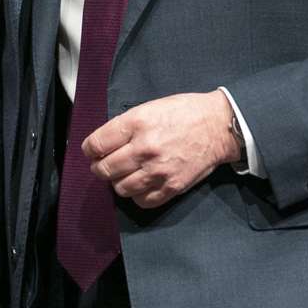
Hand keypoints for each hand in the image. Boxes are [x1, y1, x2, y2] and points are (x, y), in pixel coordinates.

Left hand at [81, 92, 242, 208]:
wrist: (219, 126)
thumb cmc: (185, 113)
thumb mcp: (150, 107)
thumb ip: (126, 126)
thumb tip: (104, 143)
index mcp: (137, 123)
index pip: (96, 145)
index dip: (89, 150)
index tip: (92, 152)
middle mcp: (144, 148)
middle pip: (105, 169)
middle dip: (100, 168)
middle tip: (105, 165)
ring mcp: (158, 170)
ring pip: (120, 188)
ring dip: (118, 182)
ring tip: (125, 174)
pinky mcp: (171, 187)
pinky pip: (142, 201)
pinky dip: (136, 195)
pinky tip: (140, 185)